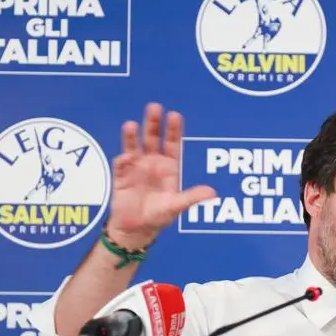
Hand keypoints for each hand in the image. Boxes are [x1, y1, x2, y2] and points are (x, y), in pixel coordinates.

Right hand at [107, 103, 216, 247]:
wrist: (137, 228)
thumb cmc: (159, 216)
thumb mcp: (177, 206)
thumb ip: (192, 197)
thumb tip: (213, 192)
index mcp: (169, 167)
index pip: (173, 143)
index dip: (174, 130)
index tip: (175, 115)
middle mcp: (153, 162)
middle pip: (153, 138)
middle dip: (153, 123)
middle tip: (154, 107)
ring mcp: (136, 167)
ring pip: (134, 145)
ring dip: (132, 135)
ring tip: (130, 125)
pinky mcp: (121, 175)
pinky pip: (121, 164)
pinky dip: (124, 159)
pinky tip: (127, 156)